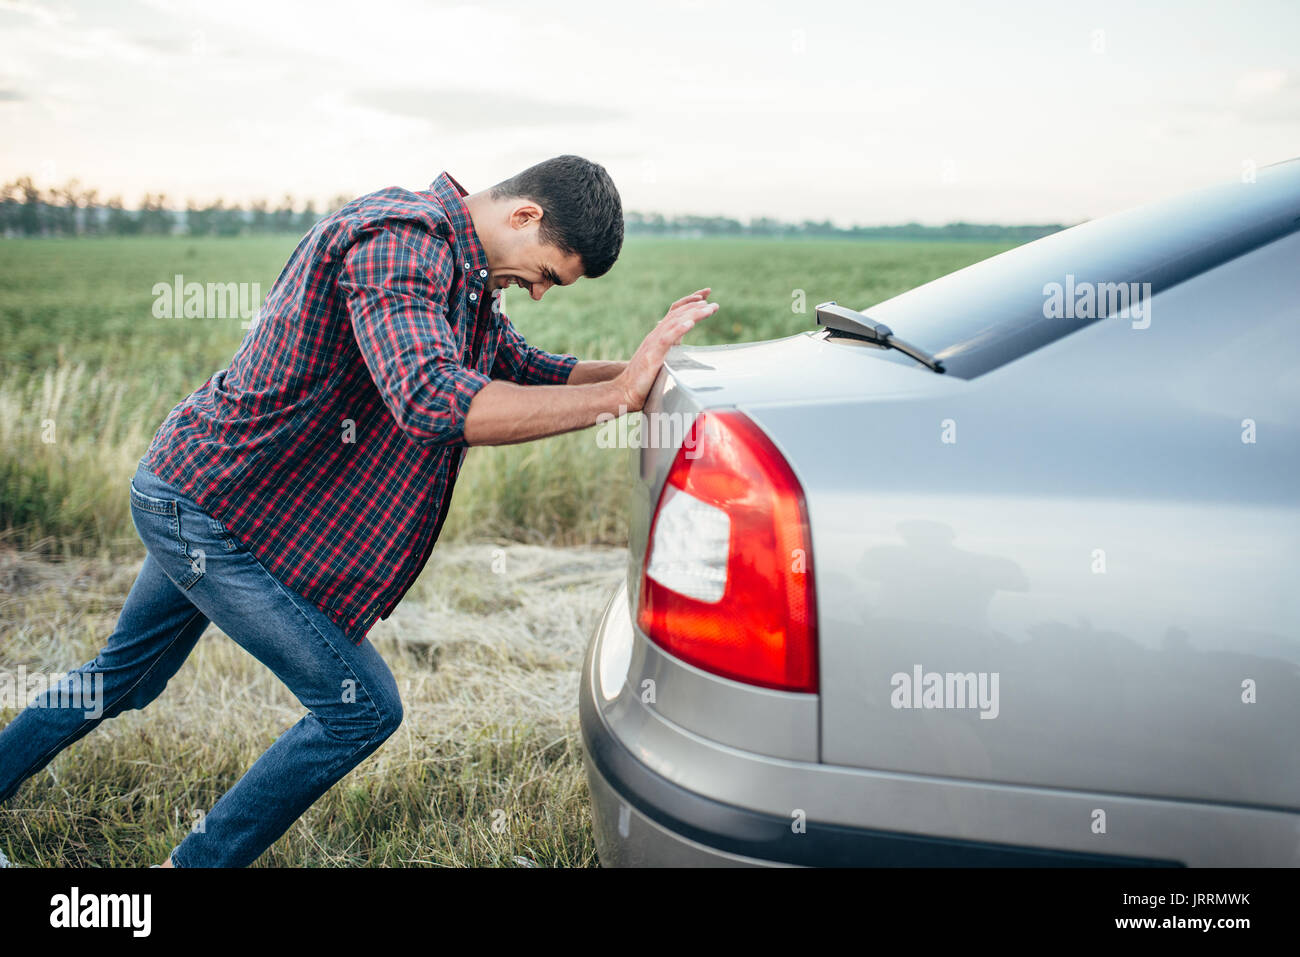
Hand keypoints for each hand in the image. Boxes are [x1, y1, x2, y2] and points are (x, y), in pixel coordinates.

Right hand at [615, 288, 717, 411]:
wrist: (624, 391)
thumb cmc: (643, 380)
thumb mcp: (660, 360)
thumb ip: (669, 350)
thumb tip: (680, 346)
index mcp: (659, 335)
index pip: (675, 311)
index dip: (690, 301)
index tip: (706, 295)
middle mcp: (656, 334)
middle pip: (677, 313)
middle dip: (697, 305)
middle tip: (714, 303)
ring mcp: (653, 343)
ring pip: (675, 322)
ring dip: (694, 314)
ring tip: (709, 308)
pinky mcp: (652, 355)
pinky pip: (667, 339)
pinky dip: (679, 329)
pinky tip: (690, 323)